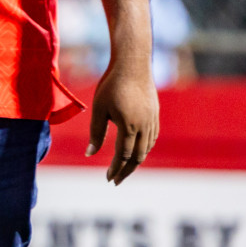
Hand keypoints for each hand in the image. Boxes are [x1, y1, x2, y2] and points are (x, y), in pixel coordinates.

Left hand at [88, 62, 159, 184]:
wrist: (133, 65)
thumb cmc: (111, 85)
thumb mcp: (99, 108)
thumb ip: (96, 132)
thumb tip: (89, 154)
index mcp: (129, 127)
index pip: (123, 155)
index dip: (115, 168)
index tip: (108, 179)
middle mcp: (144, 127)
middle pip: (137, 157)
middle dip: (126, 170)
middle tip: (116, 181)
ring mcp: (152, 122)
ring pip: (146, 149)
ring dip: (136, 161)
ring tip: (125, 169)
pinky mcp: (155, 115)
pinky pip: (152, 139)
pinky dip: (144, 149)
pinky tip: (137, 151)